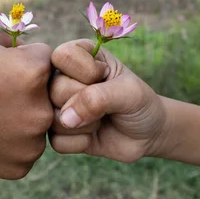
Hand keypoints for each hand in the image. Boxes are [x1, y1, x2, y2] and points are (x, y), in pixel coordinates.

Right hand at [0, 23, 52, 179]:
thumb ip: (19, 38)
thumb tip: (36, 50)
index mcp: (36, 72)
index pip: (47, 59)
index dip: (22, 59)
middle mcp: (42, 111)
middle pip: (49, 94)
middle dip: (28, 90)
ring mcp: (32, 144)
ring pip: (39, 123)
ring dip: (22, 118)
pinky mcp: (21, 167)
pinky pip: (26, 149)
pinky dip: (11, 143)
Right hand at [49, 39, 169, 161]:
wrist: (148, 135)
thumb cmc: (139, 104)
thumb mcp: (128, 93)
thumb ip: (97, 98)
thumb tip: (65, 119)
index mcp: (78, 55)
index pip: (63, 56)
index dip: (86, 72)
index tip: (106, 77)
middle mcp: (62, 78)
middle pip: (54, 89)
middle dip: (86, 103)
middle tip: (105, 104)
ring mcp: (57, 106)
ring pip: (51, 117)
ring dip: (84, 126)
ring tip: (100, 120)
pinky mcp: (58, 133)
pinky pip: (56, 142)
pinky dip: (80, 143)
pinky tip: (92, 137)